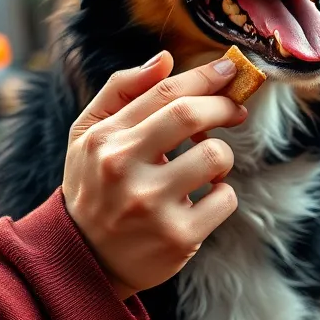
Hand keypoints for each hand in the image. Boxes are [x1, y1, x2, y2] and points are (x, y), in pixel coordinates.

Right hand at [62, 51, 246, 298]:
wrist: (83, 260)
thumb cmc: (94, 185)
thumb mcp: (89, 134)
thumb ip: (122, 91)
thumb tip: (165, 59)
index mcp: (105, 139)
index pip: (164, 93)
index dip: (204, 76)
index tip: (229, 69)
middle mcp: (124, 169)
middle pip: (190, 116)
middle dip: (224, 105)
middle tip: (236, 109)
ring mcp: (151, 205)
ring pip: (215, 156)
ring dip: (222, 155)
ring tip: (209, 165)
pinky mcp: (178, 237)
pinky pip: (225, 198)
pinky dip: (223, 194)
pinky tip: (203, 199)